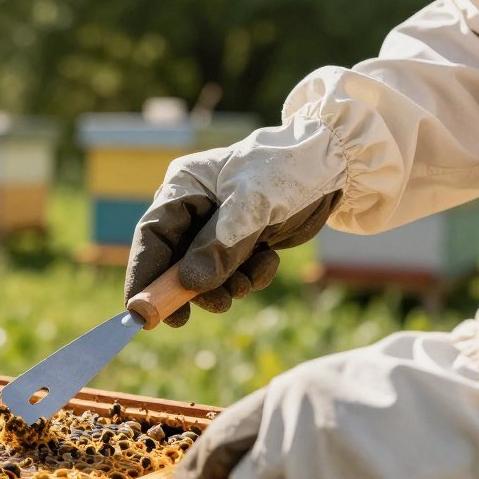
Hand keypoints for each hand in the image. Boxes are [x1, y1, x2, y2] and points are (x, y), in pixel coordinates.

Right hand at [124, 125, 342, 326]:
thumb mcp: (253, 206)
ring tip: (248, 284)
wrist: (336, 166)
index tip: (142, 312)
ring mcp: (217, 226)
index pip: (152, 235)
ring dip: (226, 285)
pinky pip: (233, 272)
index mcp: (184, 186)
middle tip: (216, 305)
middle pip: (175, 259)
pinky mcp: (242, 240)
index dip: (144, 274)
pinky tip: (268, 261)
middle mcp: (194, 208)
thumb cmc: (289, 170)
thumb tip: (188, 286)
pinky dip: (250, 276)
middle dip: (193, 288)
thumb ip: (219, 246)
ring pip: (205, 272)